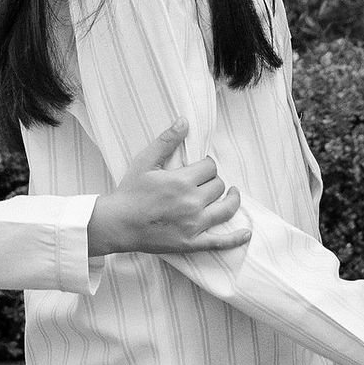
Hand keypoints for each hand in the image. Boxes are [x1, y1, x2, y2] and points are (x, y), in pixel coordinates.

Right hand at [88, 122, 249, 258]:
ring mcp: (194, 225)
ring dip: (232, 200)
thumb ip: (166, 141)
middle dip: (213, 180)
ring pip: (226, 209)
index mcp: (181, 181)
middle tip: (203, 182)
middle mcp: (192, 203)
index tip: (199, 167)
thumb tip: (184, 121)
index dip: (206, 165)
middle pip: (218, 186)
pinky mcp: (192, 243)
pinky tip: (246, 233)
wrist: (117, 224)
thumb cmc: (129, 192)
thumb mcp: (145, 161)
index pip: (210, 167)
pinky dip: (236, 239)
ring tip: (232, 194)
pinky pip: (220, 242)